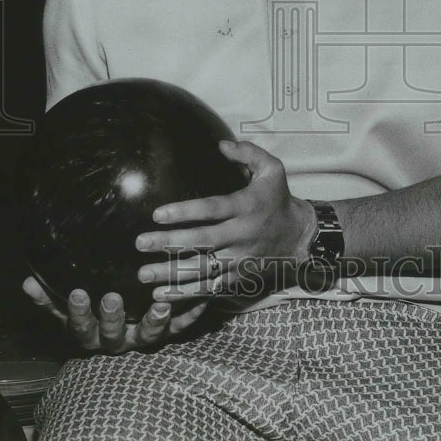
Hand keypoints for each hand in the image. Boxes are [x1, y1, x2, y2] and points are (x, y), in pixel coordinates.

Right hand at [22, 276, 207, 353]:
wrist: (125, 329)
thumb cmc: (91, 313)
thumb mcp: (66, 308)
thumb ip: (48, 297)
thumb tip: (27, 281)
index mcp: (91, 333)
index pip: (80, 326)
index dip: (78, 312)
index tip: (78, 293)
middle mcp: (117, 340)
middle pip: (113, 335)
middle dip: (113, 318)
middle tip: (114, 298)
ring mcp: (142, 338)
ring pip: (149, 336)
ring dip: (154, 322)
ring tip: (160, 306)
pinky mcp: (167, 334)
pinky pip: (181, 328)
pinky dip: (191, 315)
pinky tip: (202, 300)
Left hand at [134, 139, 315, 301]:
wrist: (299, 236)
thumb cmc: (278, 198)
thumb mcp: (272, 169)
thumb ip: (248, 153)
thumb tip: (222, 144)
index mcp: (246, 206)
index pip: (213, 209)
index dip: (185, 212)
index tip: (157, 214)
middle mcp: (242, 234)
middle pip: (202, 242)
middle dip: (169, 244)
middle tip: (140, 243)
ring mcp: (240, 259)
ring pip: (203, 269)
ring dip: (172, 273)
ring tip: (143, 274)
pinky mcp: (239, 277)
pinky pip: (210, 288)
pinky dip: (186, 293)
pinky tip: (161, 295)